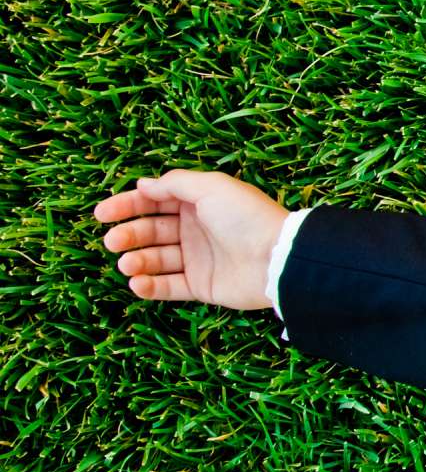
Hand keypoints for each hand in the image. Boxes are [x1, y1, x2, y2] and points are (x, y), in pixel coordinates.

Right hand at [92, 170, 290, 311]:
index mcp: (199, 203)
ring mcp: (199, 259)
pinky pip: (169, 287)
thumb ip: (174, 184)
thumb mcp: (210, 187)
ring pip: (157, 260)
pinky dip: (150, 286)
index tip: (102, 215)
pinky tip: (137, 283)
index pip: (154, 202)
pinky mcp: (202, 286)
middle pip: (151, 231)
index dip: (127, 206)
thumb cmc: (246, 217)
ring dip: (137, 261)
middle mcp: (196, 230)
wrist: (277, 258)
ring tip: (128, 263)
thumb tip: (143, 184)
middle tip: (113, 242)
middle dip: (129, 235)